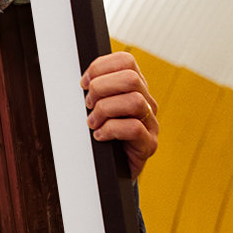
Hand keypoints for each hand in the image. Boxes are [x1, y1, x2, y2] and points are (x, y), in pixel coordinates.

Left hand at [81, 52, 158, 179]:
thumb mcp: (96, 108)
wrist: (111, 171)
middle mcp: (147, 102)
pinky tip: (99, 136)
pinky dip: (110, 130)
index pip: (126, 61)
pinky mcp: (149, 144)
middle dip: (101, 88)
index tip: (84, 83)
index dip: (100, 67)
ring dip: (105, 110)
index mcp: (134, 88)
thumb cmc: (102, 136)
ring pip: (134, 101)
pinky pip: (134, 128)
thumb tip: (82, 80)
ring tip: (92, 122)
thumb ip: (94, 91)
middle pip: (131, 78)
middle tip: (88, 104)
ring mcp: (150, 124)